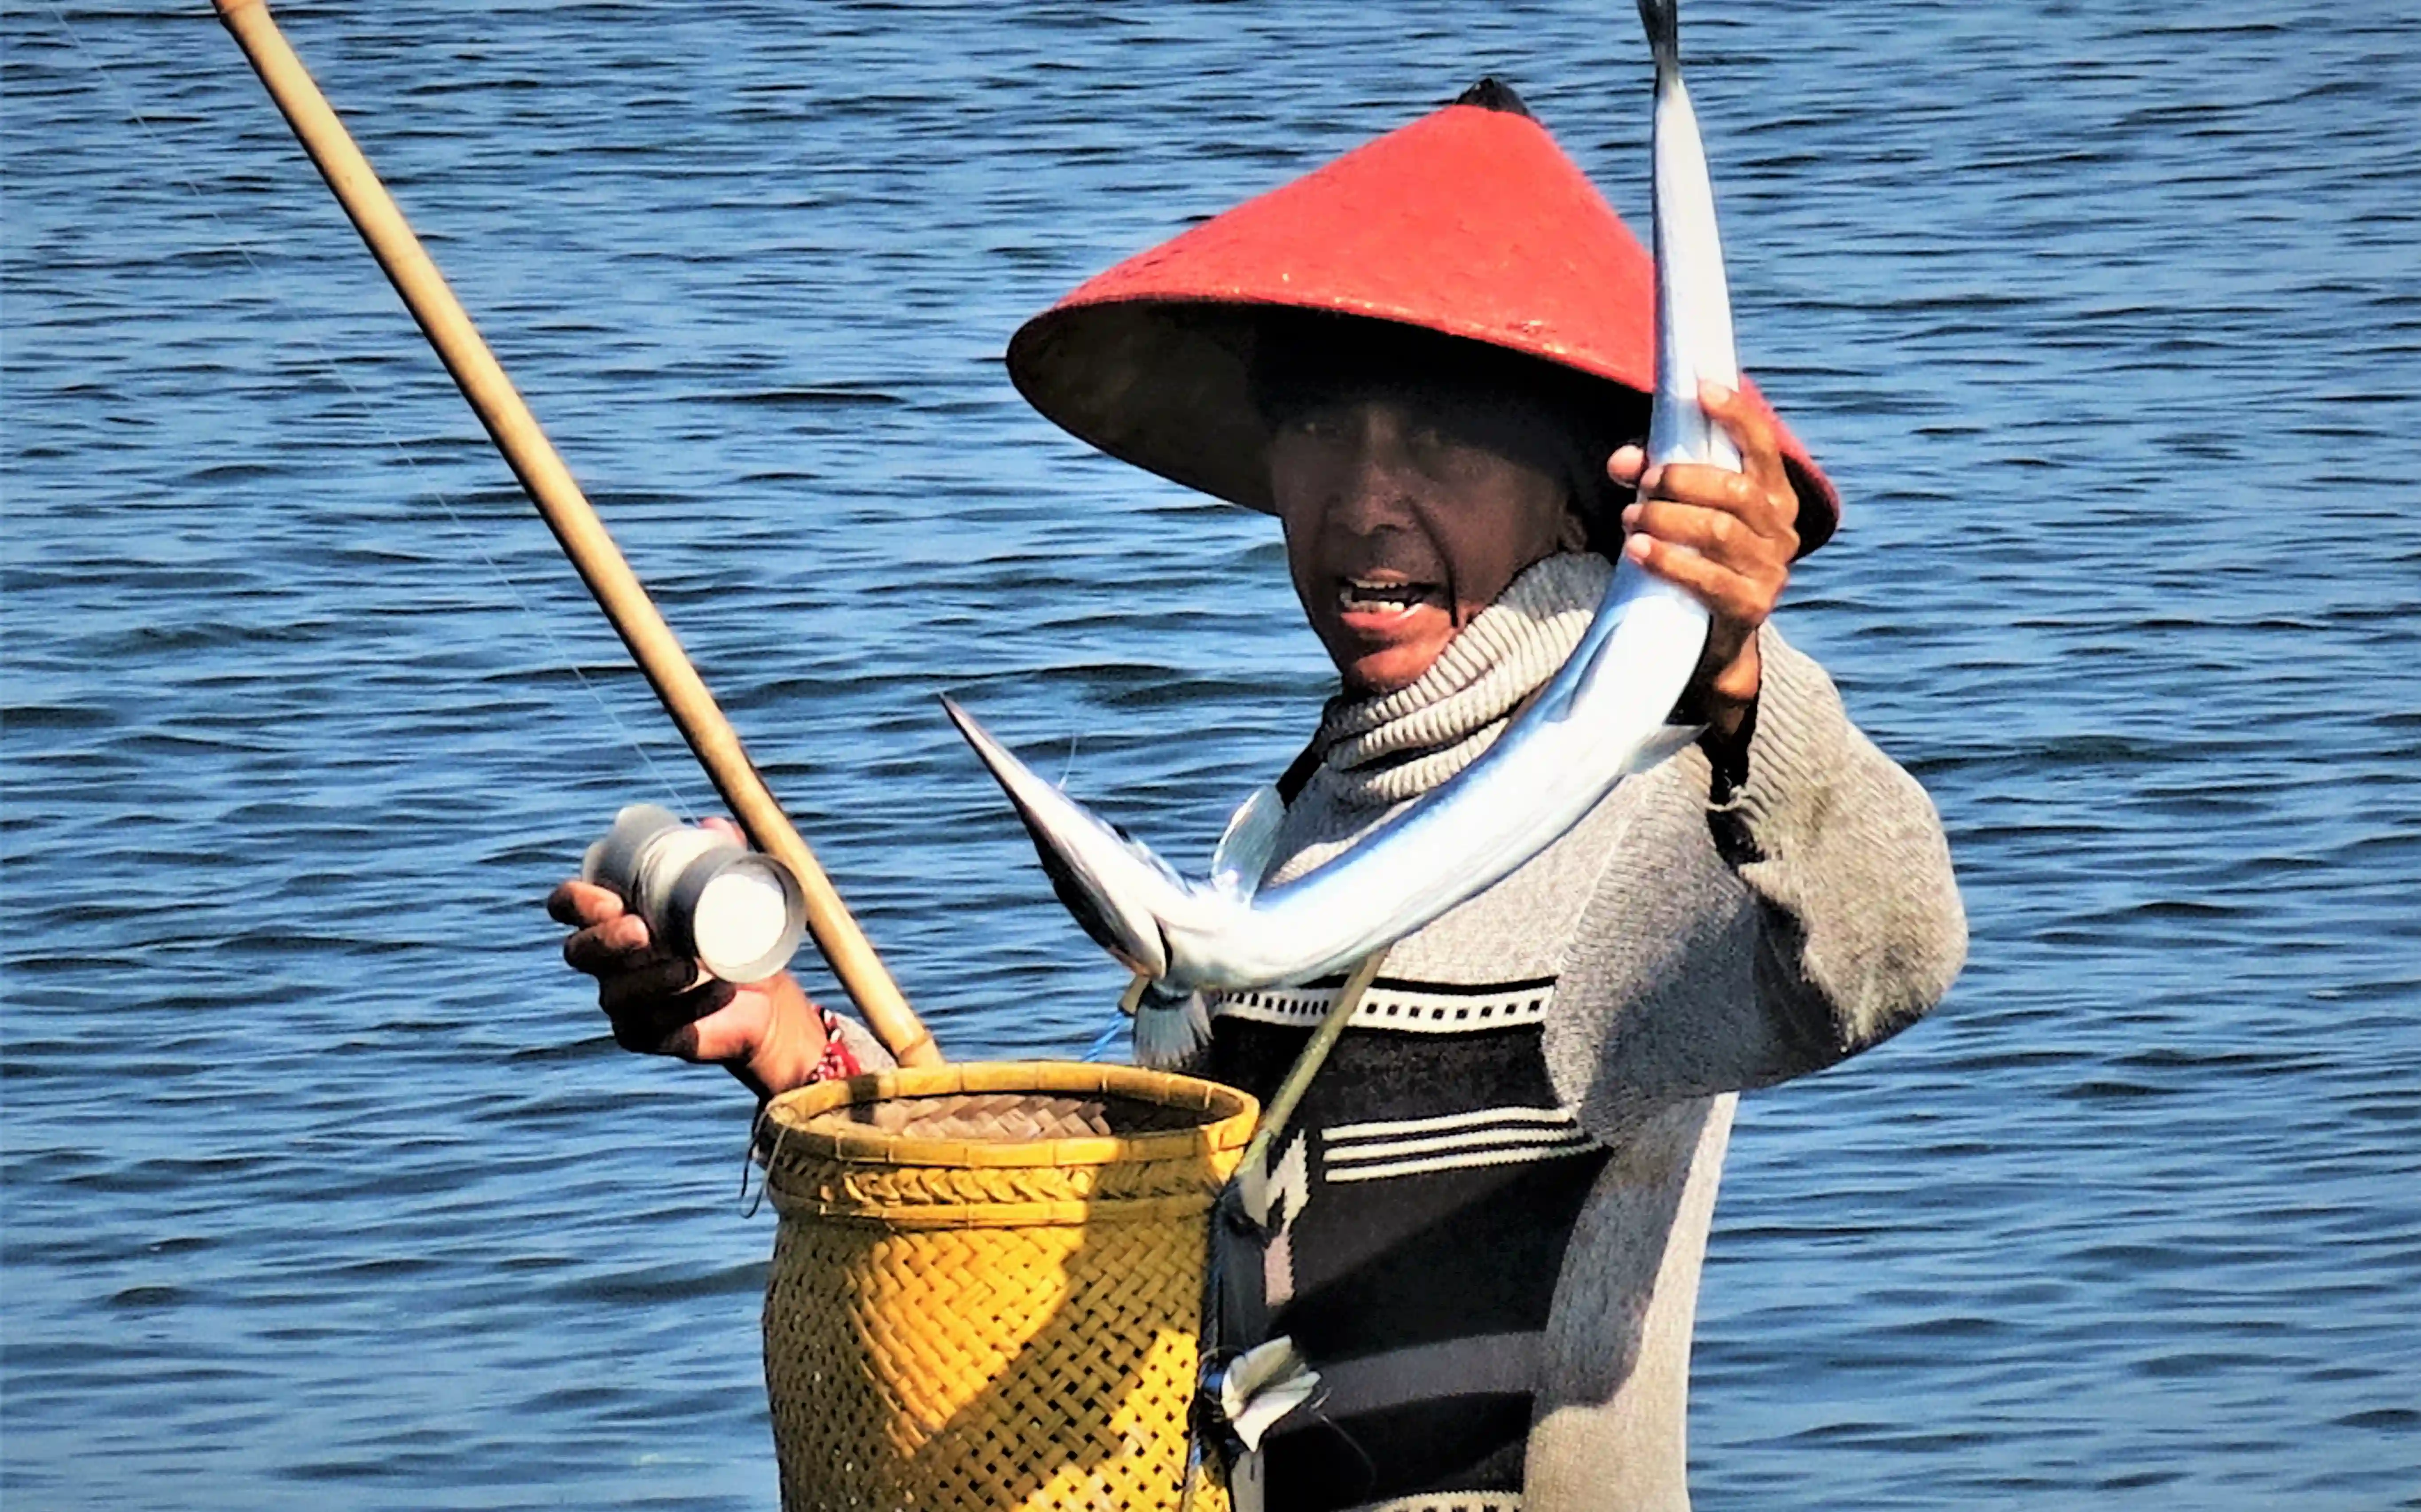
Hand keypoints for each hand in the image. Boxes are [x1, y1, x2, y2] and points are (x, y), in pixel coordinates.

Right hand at [546, 816, 827, 1100]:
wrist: (765, 997)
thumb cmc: (733, 935)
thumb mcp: (732, 890)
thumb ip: (722, 855)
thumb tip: (712, 826)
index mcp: (612, 918)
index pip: (568, 906)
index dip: (575, 901)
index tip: (611, 898)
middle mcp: (606, 963)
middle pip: (579, 952)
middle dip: (606, 941)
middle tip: (645, 931)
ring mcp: (623, 1003)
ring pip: (616, 994)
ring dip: (652, 979)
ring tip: (691, 966)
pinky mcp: (648, 1037)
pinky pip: (658, 1028)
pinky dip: (691, 1007)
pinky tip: (720, 991)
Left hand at [1606, 381, 1798, 740]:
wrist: (1712, 635)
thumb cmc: (1696, 554)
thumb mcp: (1680, 510)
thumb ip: (1655, 478)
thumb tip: (1621, 460)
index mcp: (1772, 494)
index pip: (1763, 445)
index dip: (1736, 414)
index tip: (1701, 390)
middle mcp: (1780, 528)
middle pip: (1734, 489)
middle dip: (1682, 479)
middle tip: (1644, 483)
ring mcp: (1770, 569)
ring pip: (1720, 530)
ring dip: (1668, 518)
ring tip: (1631, 517)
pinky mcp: (1751, 606)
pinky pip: (1709, 578)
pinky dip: (1669, 560)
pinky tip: (1637, 550)